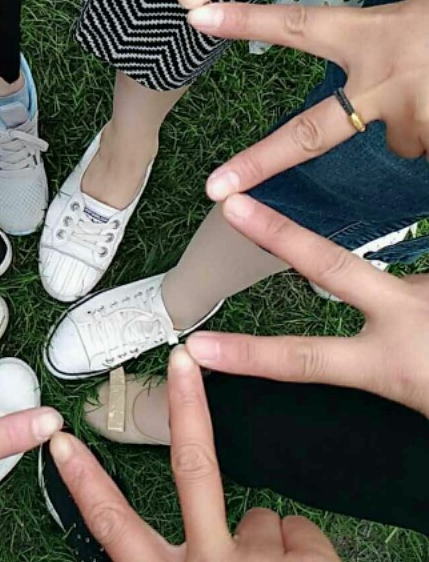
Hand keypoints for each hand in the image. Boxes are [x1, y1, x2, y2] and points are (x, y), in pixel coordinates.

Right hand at [50, 346, 339, 561]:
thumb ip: (196, 559)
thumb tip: (240, 516)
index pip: (112, 525)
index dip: (83, 480)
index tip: (61, 438)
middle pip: (194, 470)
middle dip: (187, 407)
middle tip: (180, 358)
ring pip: (266, 518)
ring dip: (269, 544)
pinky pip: (304, 535)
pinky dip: (305, 555)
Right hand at [187, 194, 428, 417]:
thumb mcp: (424, 401)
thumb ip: (393, 376)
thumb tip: (380, 354)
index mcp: (396, 364)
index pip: (304, 360)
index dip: (247, 354)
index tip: (200, 346)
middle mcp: (406, 312)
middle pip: (329, 266)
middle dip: (278, 233)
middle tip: (235, 205)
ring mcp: (427, 288)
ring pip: (386, 278)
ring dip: (391, 294)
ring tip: (417, 328)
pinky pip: (418, 284)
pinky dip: (417, 297)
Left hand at [193, 0, 428, 201]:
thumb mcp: (415, 27)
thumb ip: (383, 61)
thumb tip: (383, 119)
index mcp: (373, 35)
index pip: (297, 26)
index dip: (247, 20)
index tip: (197, 16)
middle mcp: (384, 80)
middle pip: (311, 133)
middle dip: (259, 162)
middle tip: (212, 188)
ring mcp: (413, 115)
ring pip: (400, 140)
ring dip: (418, 124)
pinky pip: (428, 146)